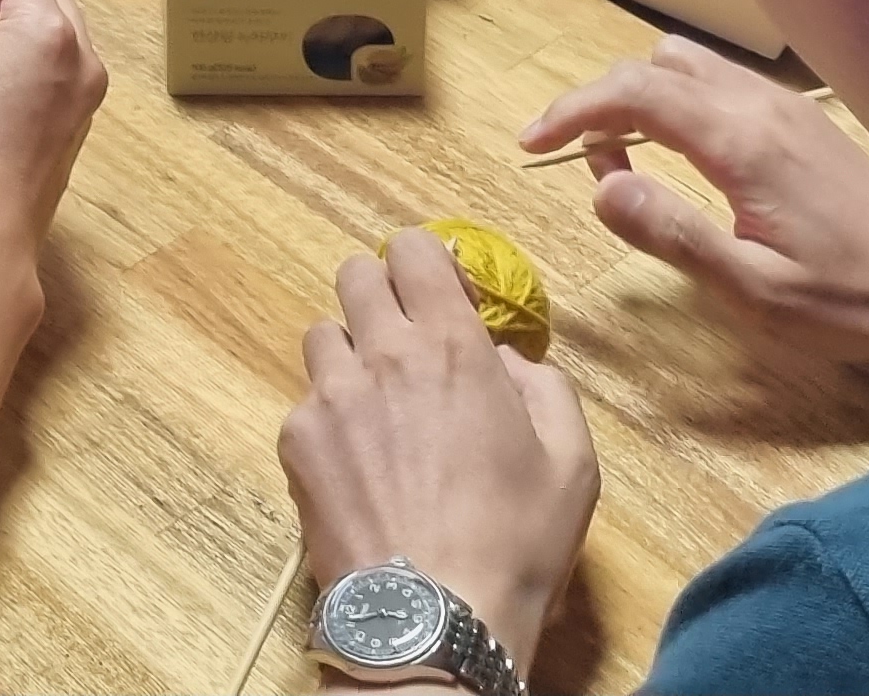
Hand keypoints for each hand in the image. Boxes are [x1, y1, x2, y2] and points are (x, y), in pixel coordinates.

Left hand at [279, 229, 597, 658]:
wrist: (432, 620)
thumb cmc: (514, 545)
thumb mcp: (572, 463)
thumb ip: (543, 387)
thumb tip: (502, 359)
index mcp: (452, 346)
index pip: (414, 248)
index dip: (427, 266)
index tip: (446, 302)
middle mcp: (383, 355)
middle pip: (355, 273)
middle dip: (382, 296)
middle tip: (407, 346)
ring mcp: (330, 397)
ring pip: (323, 335)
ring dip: (350, 356)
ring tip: (378, 411)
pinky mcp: (296, 442)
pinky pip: (305, 404)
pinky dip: (330, 422)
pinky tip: (359, 470)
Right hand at [522, 39, 868, 375]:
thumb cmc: (849, 301)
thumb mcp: (754, 291)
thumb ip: (673, 235)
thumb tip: (600, 185)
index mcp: (741, 142)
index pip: (635, 92)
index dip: (573, 110)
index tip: (532, 144)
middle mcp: (758, 105)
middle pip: (653, 64)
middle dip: (597, 99)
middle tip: (566, 156)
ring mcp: (781, 106)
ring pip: (685, 65)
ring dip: (636, 96)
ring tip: (616, 158)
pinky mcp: (796, 119)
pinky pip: (715, 84)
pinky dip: (673, 102)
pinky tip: (674, 156)